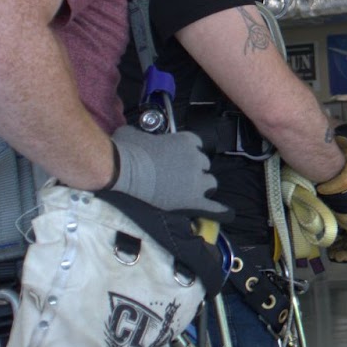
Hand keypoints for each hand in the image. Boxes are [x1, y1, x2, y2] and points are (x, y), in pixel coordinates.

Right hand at [107, 125, 231, 220]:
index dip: (186, 152)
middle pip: (204, 164)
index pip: (196, 144)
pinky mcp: (191, 201)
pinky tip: (225, 213)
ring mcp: (195, 180)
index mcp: (186, 141)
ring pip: (210, 183)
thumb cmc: (126, 150)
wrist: (121, 171)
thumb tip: (142, 141)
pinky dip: (219, 211)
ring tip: (187, 192)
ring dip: (201, 186)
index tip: (177, 157)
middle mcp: (195, 159)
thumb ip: (148, 137)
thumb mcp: (137, 133)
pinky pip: (213, 207)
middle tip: (177, 176)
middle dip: (193, 169)